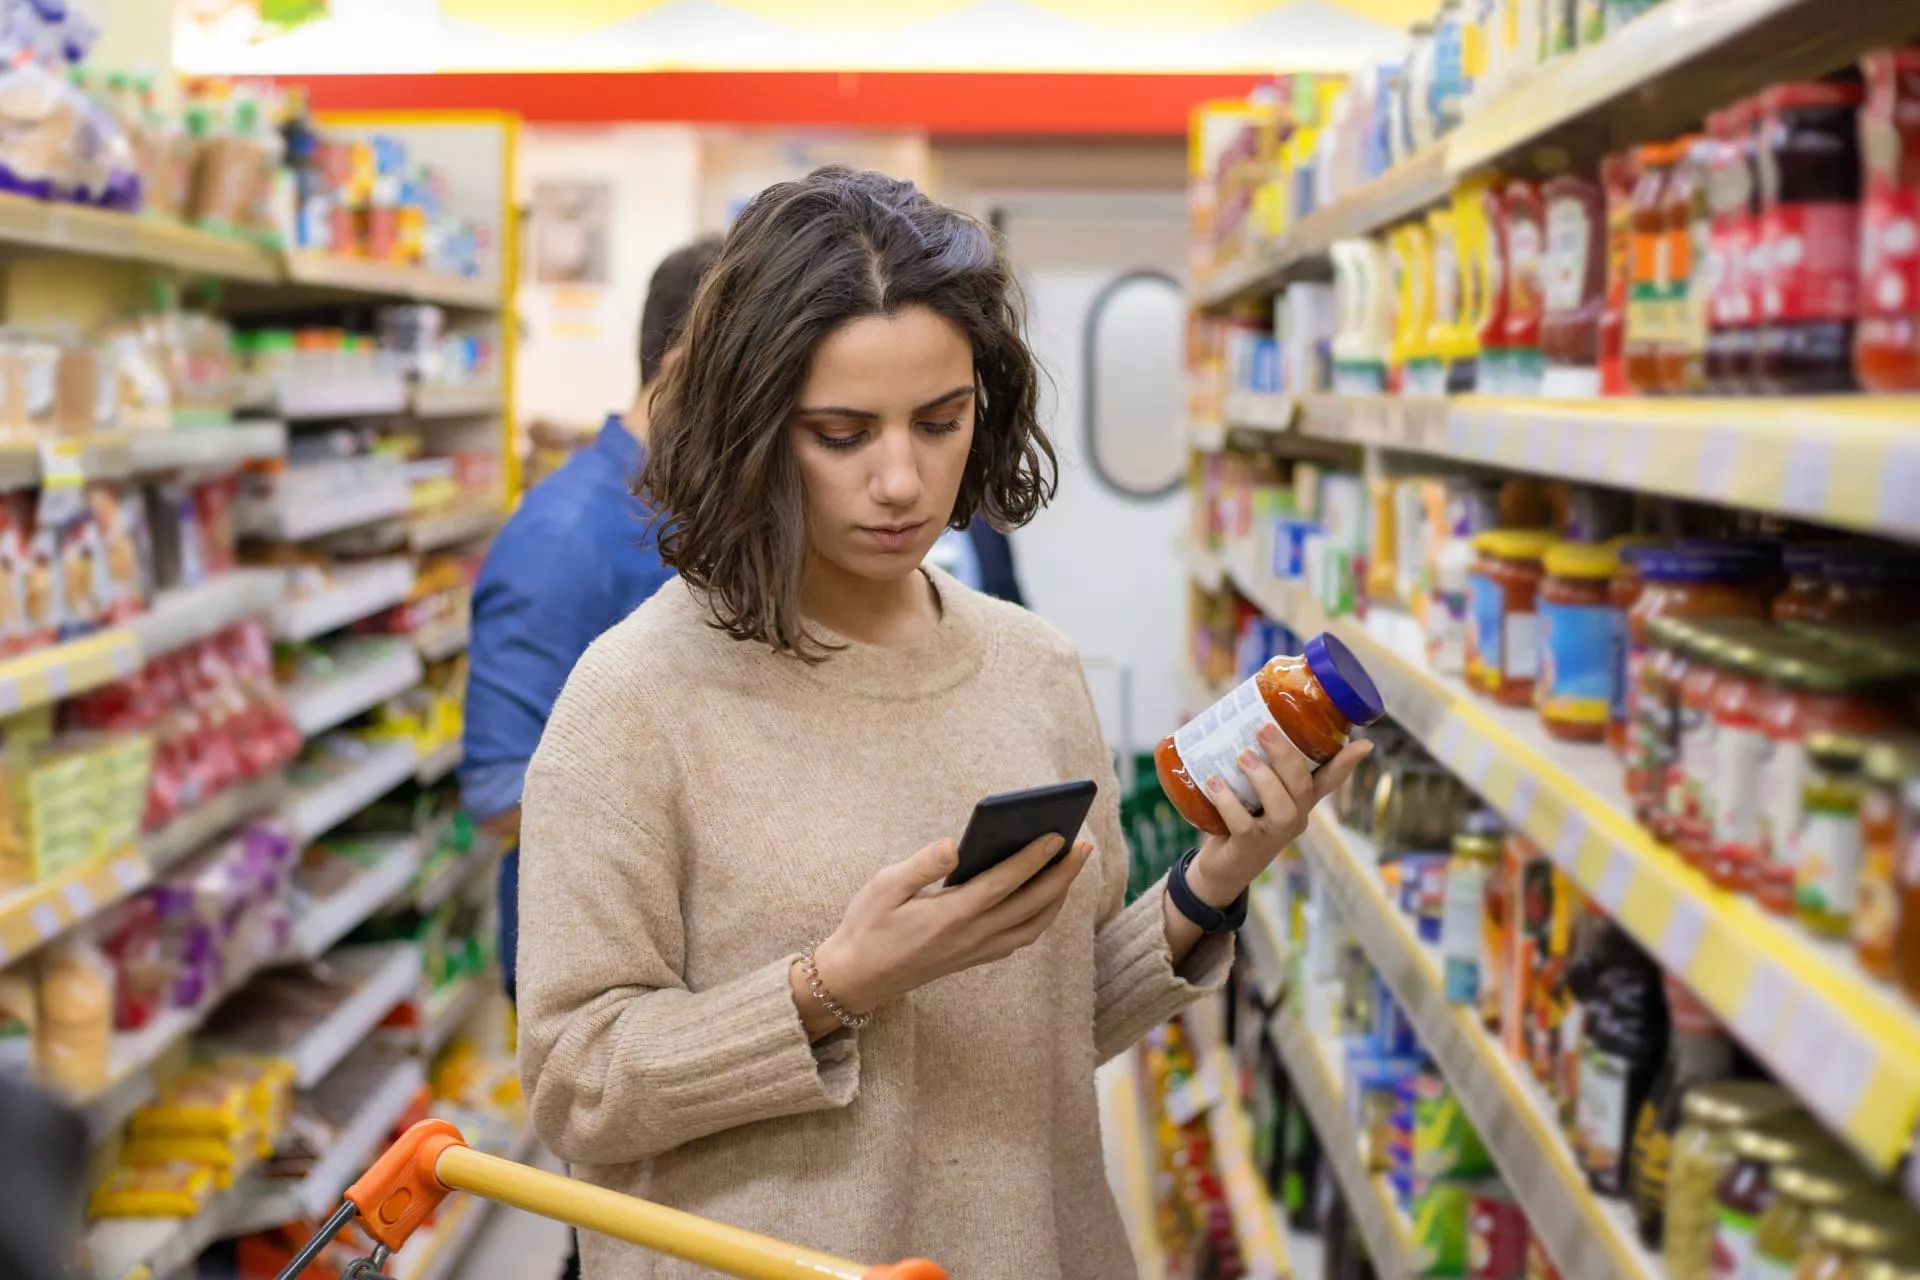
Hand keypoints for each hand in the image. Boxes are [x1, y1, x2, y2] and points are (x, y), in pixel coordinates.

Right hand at [795, 833, 1092, 1034]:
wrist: (857, 978)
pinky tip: (1044, 896)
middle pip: (1032, 904)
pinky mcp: (975, 957)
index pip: (1004, 883)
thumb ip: (922, 865)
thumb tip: (955, 844)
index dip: (1034, 858)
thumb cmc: (867, 926)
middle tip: (1083, 846)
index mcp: (951, 915)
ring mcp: (977, 950)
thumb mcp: (884, 887)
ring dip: (1058, 897)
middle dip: (1062, 874)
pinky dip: (1041, 916)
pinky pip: (1021, 937)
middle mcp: (972, 936)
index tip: (1057, 834)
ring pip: (1033, 926)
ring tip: (1070, 867)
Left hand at [1188, 728, 1372, 907]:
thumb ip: (1256, 765)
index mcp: (1300, 801)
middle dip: (1286, 756)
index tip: (1364, 744)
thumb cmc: (1240, 819)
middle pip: (1303, 787)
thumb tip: (1240, 720)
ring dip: (1263, 779)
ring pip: (1283, 808)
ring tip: (1242, 757)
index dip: (1346, 763)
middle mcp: (1295, 818)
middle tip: (1264, 730)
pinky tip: (1214, 783)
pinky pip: (1244, 824)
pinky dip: (1228, 801)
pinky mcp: (1250, 848)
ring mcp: (1275, 836)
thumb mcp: (1254, 792)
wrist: (1221, 869)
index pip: (1329, 780)